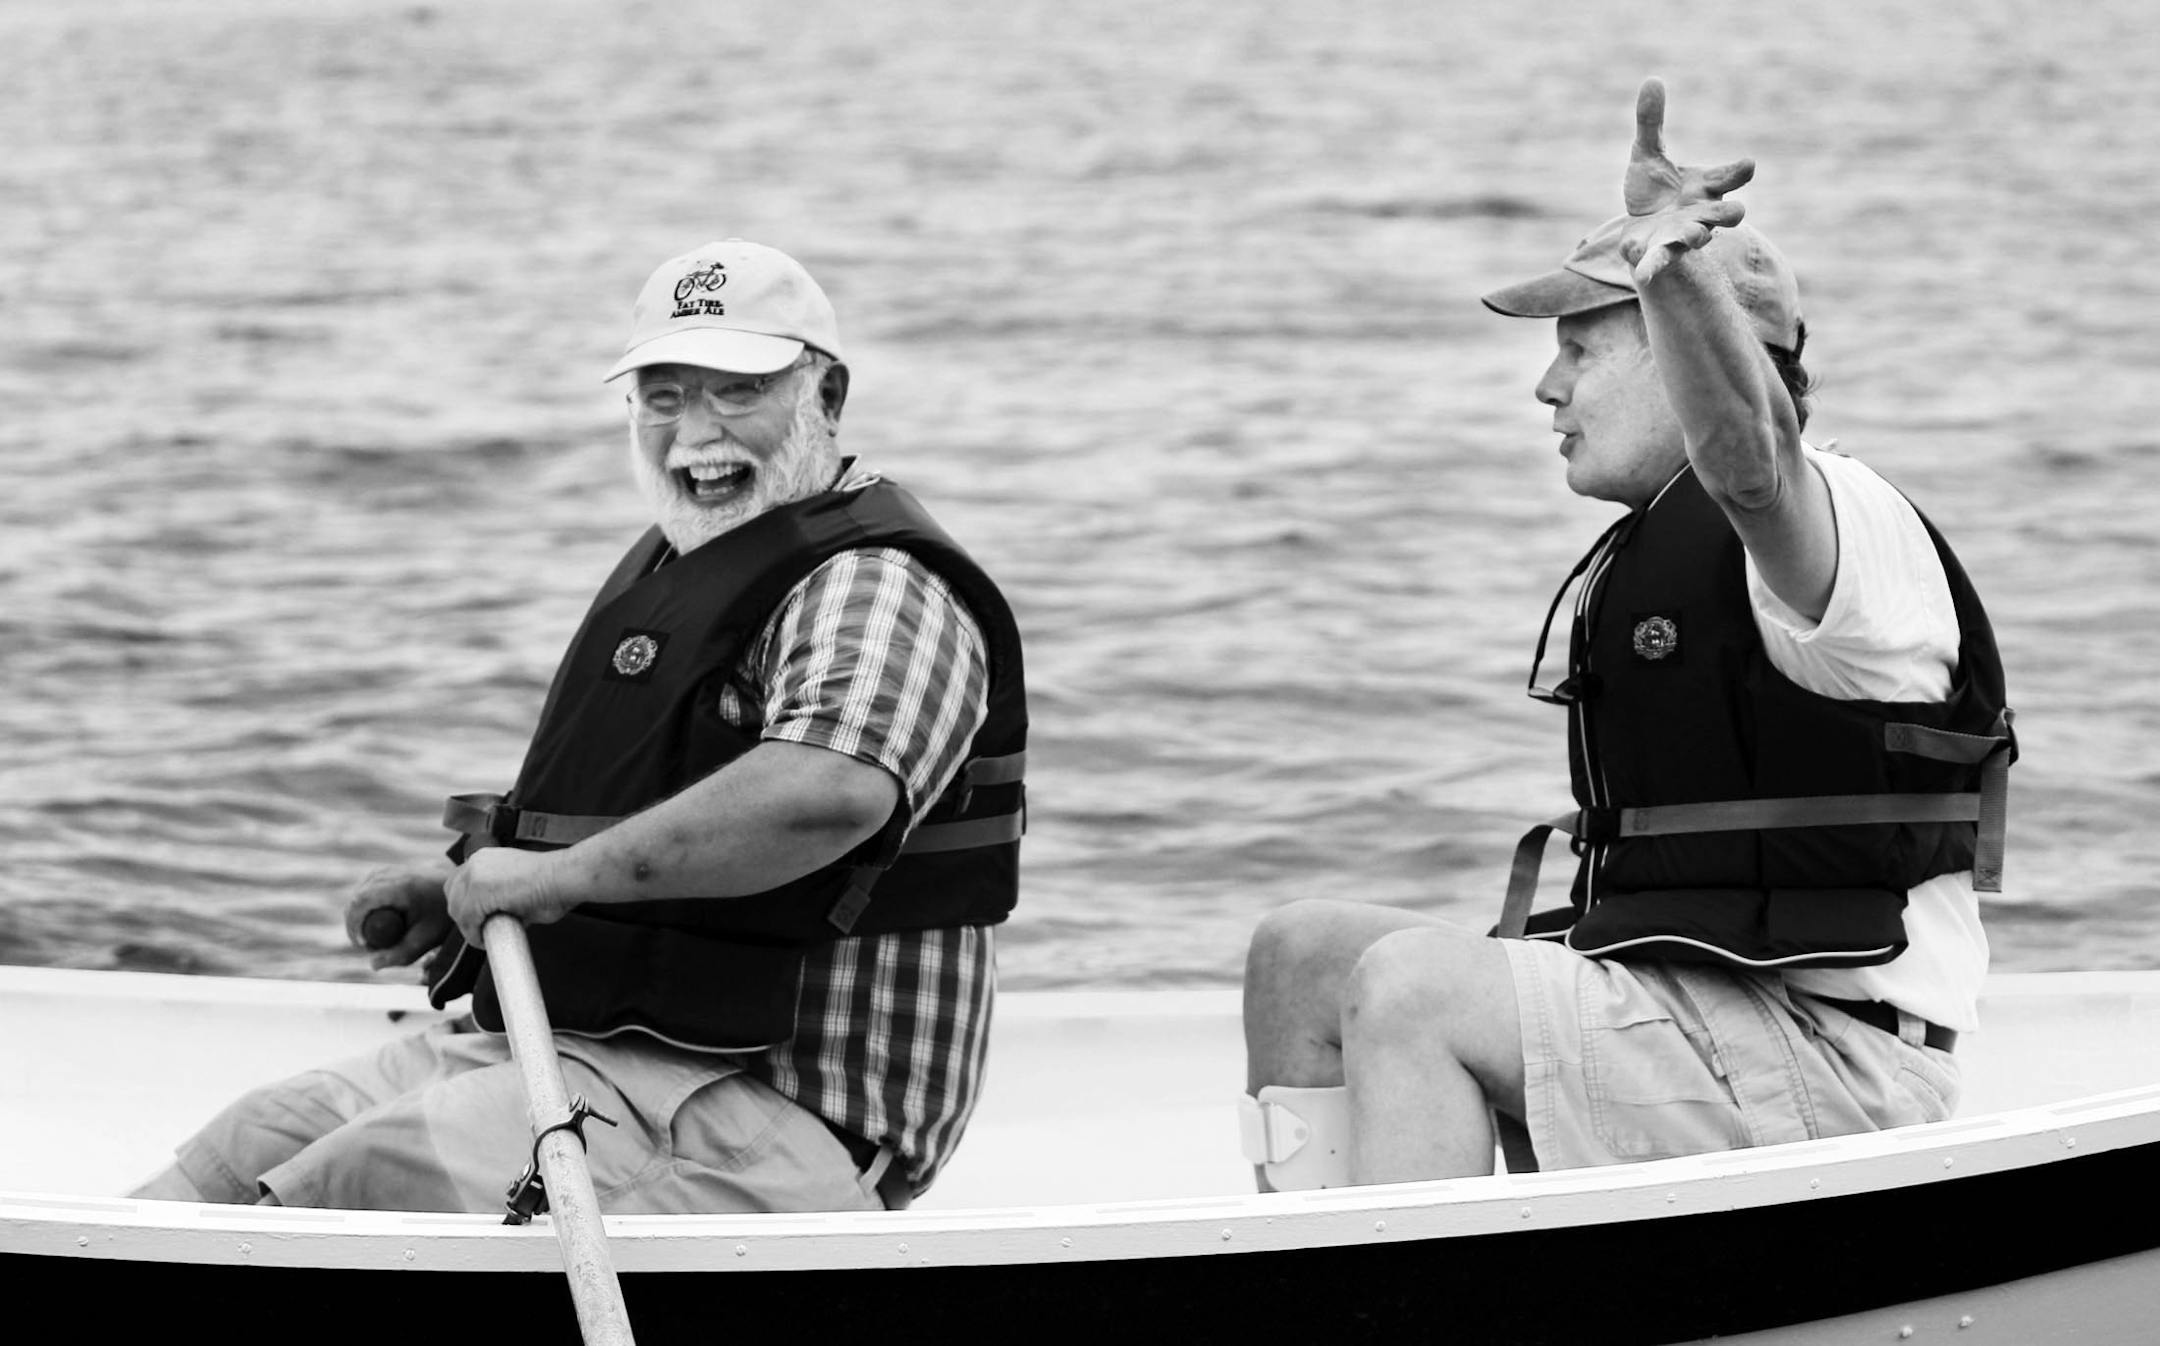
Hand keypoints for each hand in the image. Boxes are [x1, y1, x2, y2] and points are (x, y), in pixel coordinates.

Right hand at [344, 865, 452, 969]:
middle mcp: (389, 873)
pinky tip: (381, 921)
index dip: (355, 925)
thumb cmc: (443, 915)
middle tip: (368, 945)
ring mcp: (386, 870)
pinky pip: (365, 892)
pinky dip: (368, 908)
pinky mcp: (385, 872)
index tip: (364, 945)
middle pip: (356, 900)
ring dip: (361, 917)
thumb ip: (400, 955)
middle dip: (356, 925)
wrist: (458, 892)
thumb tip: (372, 963)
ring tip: (379, 935)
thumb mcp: (425, 939)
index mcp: (399, 886)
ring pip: (359, 896)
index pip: (360, 902)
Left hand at [443, 846, 579, 945]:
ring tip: (485, 938)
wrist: (566, 878)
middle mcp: (476, 862)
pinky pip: (467, 920)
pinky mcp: (479, 893)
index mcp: (486, 857)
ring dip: (468, 927)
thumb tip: (499, 918)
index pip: (459, 882)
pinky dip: (474, 935)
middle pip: (452, 895)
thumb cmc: (554, 883)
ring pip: (457, 910)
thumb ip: (502, 898)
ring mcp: (476, 876)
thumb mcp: (519, 886)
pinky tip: (485, 941)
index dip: (465, 904)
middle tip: (480, 931)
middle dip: (463, 916)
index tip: (475, 919)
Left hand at [1617, 78, 1754, 285]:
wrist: (1639, 228)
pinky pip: (1659, 261)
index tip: (1747, 166)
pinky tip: (1641, 274)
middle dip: (1731, 212)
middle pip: (1728, 214)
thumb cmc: (1653, 189)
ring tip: (1694, 235)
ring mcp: (1683, 234)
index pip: (1729, 177)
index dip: (1739, 172)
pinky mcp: (1660, 252)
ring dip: (1697, 236)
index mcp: (1706, 186)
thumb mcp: (1648, 153)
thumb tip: (1652, 79)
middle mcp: (1702, 212)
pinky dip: (1652, 267)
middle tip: (1736, 210)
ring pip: (1699, 238)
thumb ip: (1651, 121)